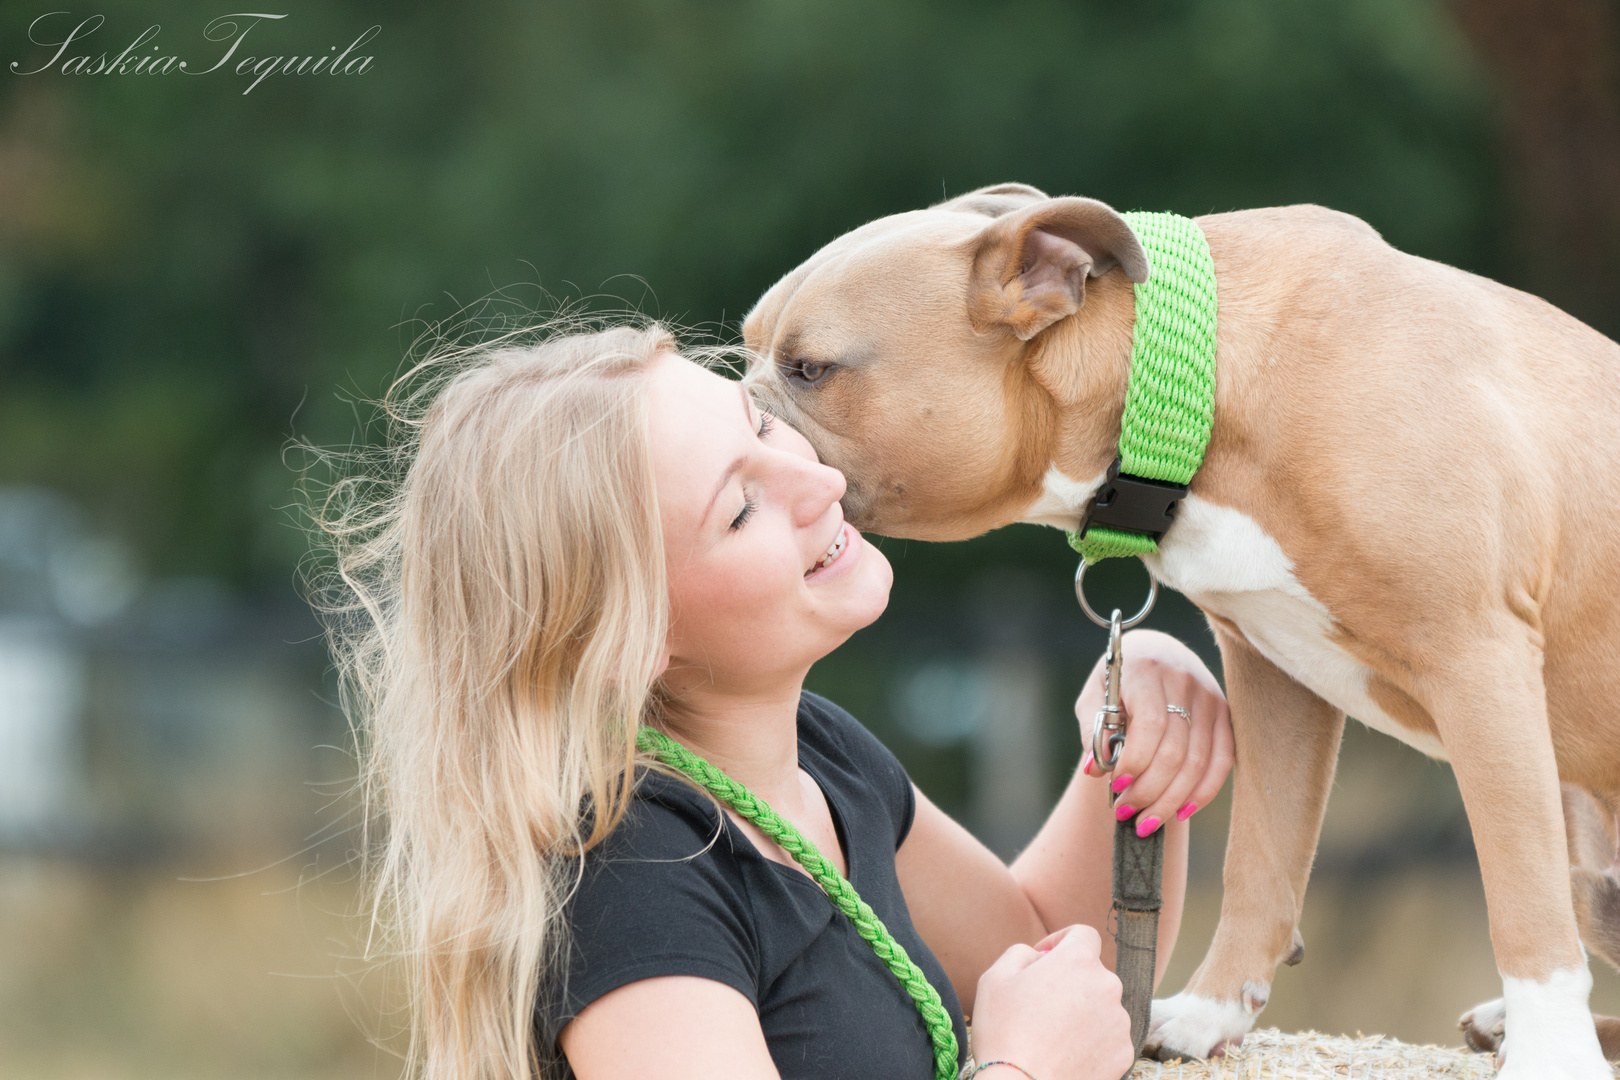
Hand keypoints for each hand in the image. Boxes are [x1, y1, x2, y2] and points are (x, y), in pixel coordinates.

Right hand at [969, 924, 1133, 1079]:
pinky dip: (1091, 1040)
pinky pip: (1108, 1036)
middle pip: (1092, 972)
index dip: (1061, 941)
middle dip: (1069, 980)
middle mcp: (1107, 986)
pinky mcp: (1123, 1053)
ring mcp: (1119, 1022)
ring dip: (1081, 1010)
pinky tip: (1065, 1053)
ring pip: (1101, 1005)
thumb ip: (1021, 952)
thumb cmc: (1004, 1033)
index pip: (1083, 934)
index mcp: (1078, 961)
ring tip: (1051, 1034)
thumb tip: (1040, 956)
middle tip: (1040, 1003)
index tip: (1044, 959)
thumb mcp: (994, 977)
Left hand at [1076, 629, 1231, 835]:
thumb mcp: (1094, 695)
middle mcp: (1183, 680)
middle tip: (1125, 813)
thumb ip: (1094, 729)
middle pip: (1175, 750)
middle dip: (1149, 790)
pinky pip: (1223, 760)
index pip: (1149, 725)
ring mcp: (1209, 697)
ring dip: (1171, 799)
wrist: (1155, 651)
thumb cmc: (1117, 679)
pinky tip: (1181, 812)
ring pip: (1198, 761)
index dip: (1134, 761)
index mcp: (1146, 670)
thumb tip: (1095, 770)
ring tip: (1146, 821)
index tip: (1115, 785)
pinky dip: (1203, 791)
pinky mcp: (1225, 713)